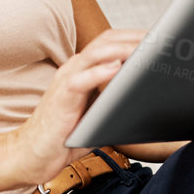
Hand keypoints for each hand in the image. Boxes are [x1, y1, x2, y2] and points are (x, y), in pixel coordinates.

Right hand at [3, 28, 145, 189]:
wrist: (32, 155)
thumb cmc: (65, 137)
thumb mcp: (98, 115)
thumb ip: (117, 102)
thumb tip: (150, 100)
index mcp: (83, 70)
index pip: (111, 42)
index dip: (135, 37)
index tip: (161, 40)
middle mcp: (74, 69)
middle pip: (106, 41)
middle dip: (135, 38)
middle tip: (161, 40)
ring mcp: (65, 81)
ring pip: (95, 54)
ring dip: (122, 49)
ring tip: (144, 49)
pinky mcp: (61, 98)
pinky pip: (80, 79)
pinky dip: (99, 72)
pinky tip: (117, 68)